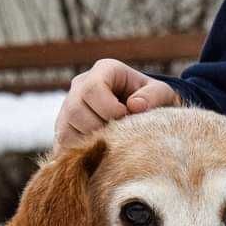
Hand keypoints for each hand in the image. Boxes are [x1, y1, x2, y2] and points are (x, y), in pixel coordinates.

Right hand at [55, 59, 178, 150]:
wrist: (143, 114)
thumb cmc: (153, 102)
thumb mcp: (163, 94)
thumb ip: (154, 96)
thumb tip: (134, 106)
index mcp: (104, 70)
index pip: (92, 89)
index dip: (108, 109)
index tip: (126, 117)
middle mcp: (80, 86)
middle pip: (74, 110)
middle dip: (98, 128)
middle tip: (119, 135)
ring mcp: (68, 108)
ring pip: (65, 130)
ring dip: (89, 143)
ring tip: (111, 143)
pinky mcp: (64, 129)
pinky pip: (62, 145)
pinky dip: (80, 154)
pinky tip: (100, 154)